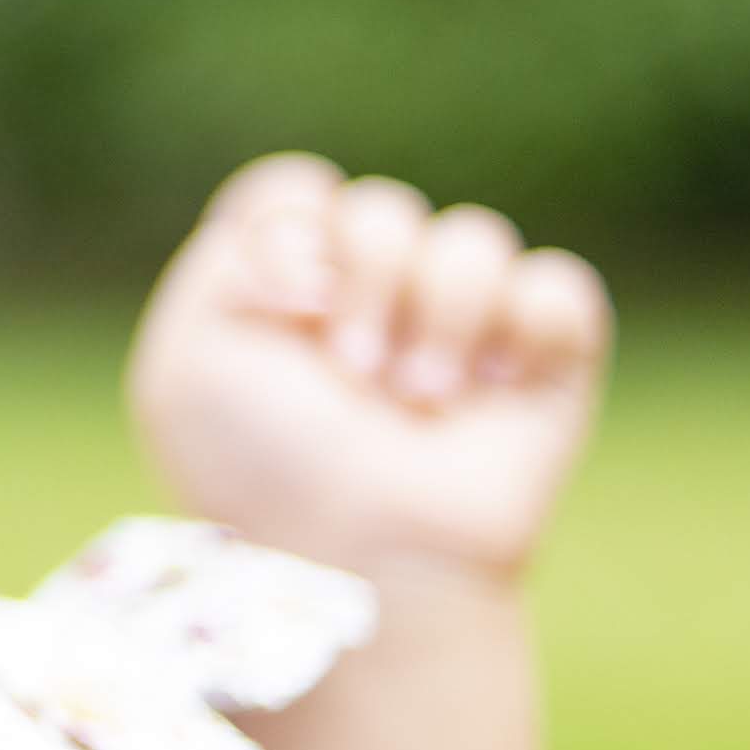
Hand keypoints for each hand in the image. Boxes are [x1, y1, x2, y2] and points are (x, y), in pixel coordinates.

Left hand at [126, 153, 611, 580]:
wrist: (369, 558)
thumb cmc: (269, 472)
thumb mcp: (192, 362)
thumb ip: (232, 253)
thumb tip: (328, 239)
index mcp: (284, 292)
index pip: (296, 191)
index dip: (295, 231)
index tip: (290, 306)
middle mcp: (372, 300)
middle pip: (380, 208)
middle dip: (367, 285)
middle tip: (356, 377)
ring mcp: (462, 327)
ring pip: (473, 237)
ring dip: (441, 319)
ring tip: (422, 402)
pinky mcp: (547, 357)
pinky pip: (557, 288)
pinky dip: (528, 332)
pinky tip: (497, 393)